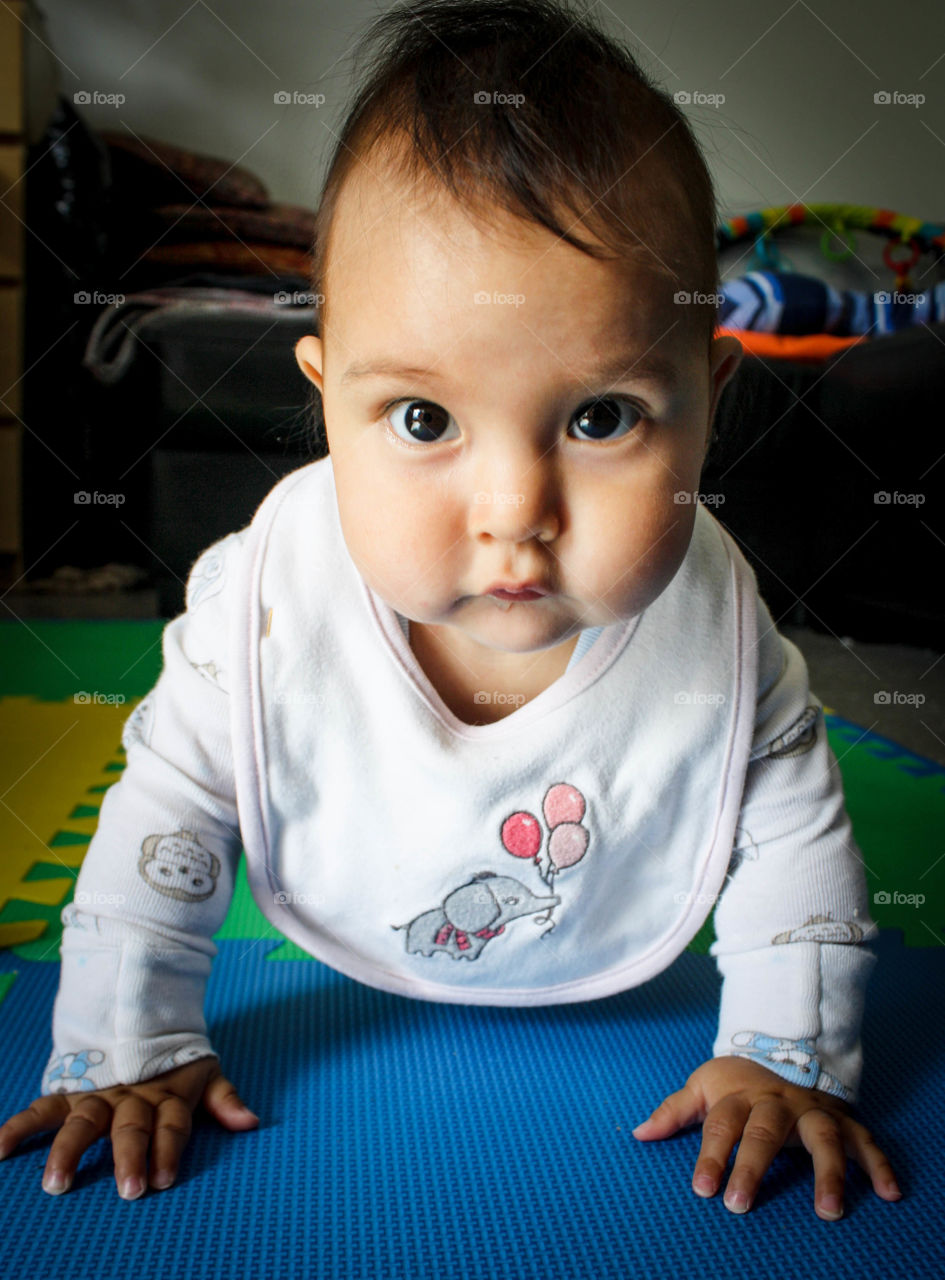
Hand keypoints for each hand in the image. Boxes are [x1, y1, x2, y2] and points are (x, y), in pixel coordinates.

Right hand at [0, 1056, 257, 1198]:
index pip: (171, 1124)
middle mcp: (130, 1096)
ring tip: (57, 1183)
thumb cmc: (172, 1056)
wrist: (137, 1006)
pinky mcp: (69, 1090)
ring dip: (69, 1151)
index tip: (164, 1179)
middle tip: (128, 1189)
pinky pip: (41, 1108)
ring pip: (81, 1122)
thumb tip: (252, 1122)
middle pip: (129, 1127)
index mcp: (165, 1094)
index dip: (169, 1149)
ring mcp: (97, 1093)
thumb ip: (224, 1099)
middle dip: (129, 1157)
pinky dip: (19, 1126)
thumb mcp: (204, 1070)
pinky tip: (0, 1148)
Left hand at [632, 1055, 902, 1218]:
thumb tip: (639, 1133)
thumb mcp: (704, 1086)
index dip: (711, 1154)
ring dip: (828, 1172)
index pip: (721, 1123)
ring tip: (828, 1211)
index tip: (701, 1188)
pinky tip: (889, 1193)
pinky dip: (879, 1165)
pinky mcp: (841, 1121)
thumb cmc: (738, 1082)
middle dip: (752, 1167)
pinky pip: (863, 1141)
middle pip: (764, 1132)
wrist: (784, 1051)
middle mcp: (777, 1103)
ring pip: (821, 1136)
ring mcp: (811, 1112)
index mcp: (740, 1096)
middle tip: (739, 1204)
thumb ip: (675, 1111)